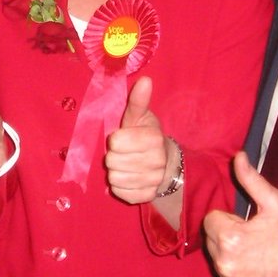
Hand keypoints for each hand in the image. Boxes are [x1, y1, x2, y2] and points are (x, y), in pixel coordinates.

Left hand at [105, 77, 172, 203]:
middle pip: (113, 162)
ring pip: (115, 179)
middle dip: (113, 156)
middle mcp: (157, 161)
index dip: (115, 140)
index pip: (116, 143)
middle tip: (123, 152)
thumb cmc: (144, 135)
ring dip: (116, 171)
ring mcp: (153, 181)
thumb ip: (138, 100)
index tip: (121, 137)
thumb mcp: (139, 116)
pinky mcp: (147, 196)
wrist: (164, 162)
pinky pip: (121, 193)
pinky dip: (120, 186)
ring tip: (126, 164)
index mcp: (154, 138)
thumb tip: (145, 79)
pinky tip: (128, 177)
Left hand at [203, 152, 277, 276]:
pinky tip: (259, 272)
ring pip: (219, 261)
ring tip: (259, 255)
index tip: (251, 224)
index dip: (231, 219)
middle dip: (229, 236)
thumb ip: (250, 179)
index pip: (211, 219)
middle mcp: (224, 264)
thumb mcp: (274, 202)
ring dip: (232, 256)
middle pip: (212, 240)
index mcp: (229, 238)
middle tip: (257, 239)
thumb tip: (237, 157)